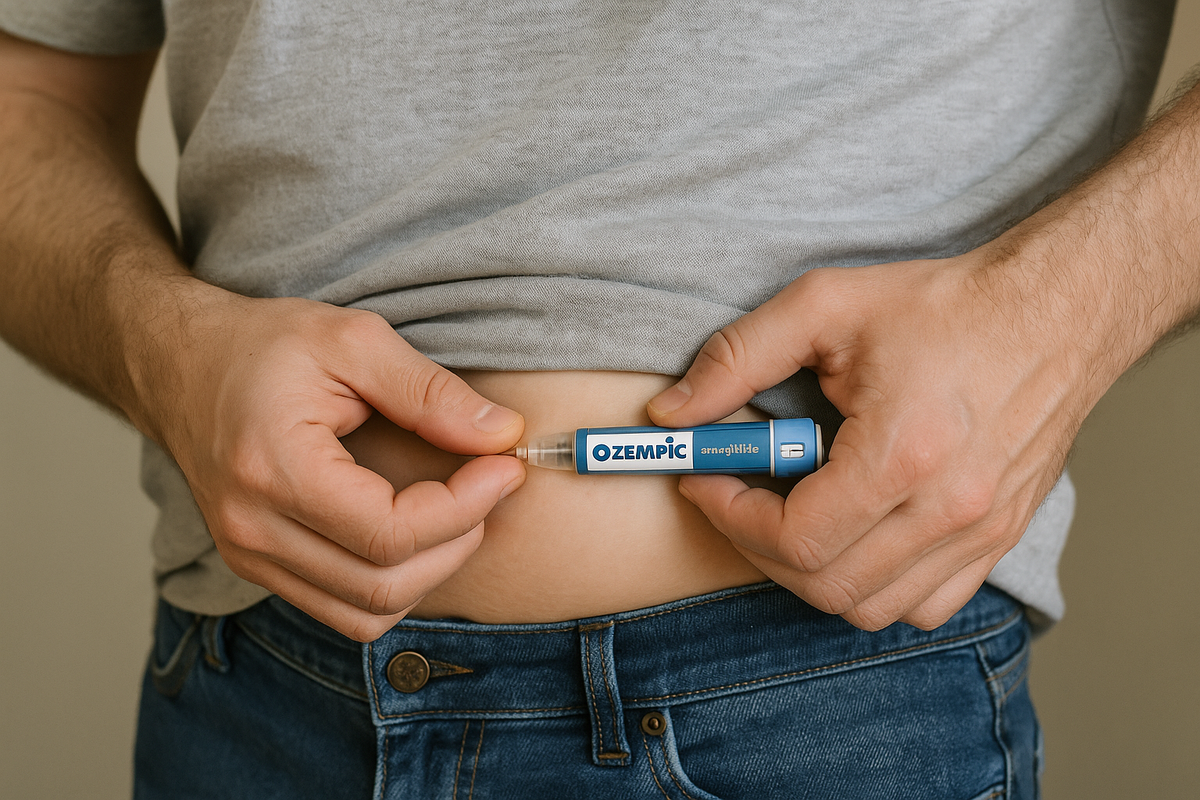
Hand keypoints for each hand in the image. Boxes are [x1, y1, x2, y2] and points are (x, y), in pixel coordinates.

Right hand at [148, 292, 524, 640]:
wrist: (178, 362)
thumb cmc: (262, 344)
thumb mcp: (353, 341)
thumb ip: (430, 392)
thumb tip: (502, 434)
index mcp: (274, 472)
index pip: (389, 534)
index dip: (465, 507)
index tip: (503, 467)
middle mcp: (253, 530)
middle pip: (383, 585)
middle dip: (458, 541)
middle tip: (488, 486)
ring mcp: (250, 557)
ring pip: (366, 613)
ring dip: (431, 571)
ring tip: (458, 511)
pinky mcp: (257, 566)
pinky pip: (343, 609)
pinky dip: (394, 583)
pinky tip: (416, 532)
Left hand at [648, 251, 1095, 630]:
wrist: (1055, 309)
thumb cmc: (944, 305)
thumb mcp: (824, 306)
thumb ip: (737, 358)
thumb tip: (670, 414)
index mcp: (903, 454)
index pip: (794, 538)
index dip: (730, 517)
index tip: (704, 481)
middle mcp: (949, 510)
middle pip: (825, 584)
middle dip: (757, 545)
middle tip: (735, 497)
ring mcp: (981, 534)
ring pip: (869, 606)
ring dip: (809, 571)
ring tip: (789, 512)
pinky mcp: (1000, 540)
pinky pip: (922, 605)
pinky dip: (873, 586)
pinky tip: (853, 532)